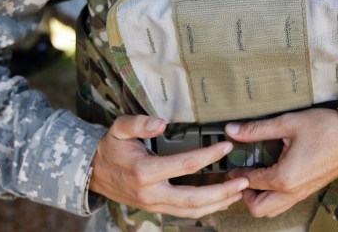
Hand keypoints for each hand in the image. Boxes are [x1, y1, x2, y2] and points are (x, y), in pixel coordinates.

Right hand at [90, 115, 248, 217]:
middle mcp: (151, 193)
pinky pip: (186, 213)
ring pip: (192, 211)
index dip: (208, 156)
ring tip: (239, 191)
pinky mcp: (158, 208)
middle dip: (222, 191)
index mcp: (145, 172)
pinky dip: (206, 209)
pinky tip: (222, 199)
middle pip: (193, 198)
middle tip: (244, 180)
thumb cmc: (111, 148)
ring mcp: (155, 205)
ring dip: (218, 203)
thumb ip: (138, 123)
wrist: (94, 173)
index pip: (185, 165)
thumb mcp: (118, 129)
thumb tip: (160, 123)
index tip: (226, 146)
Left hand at [224, 108, 337, 217]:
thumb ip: (257, 129)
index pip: (249, 183)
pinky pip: (285, 203)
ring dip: (259, 198)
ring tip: (255, 176)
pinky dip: (273, 196)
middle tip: (241, 175)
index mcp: (284, 178)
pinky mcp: (310, 190)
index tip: (230, 164)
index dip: (236, 173)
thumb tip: (231, 130)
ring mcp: (302, 194)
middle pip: (258, 209)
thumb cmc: (327, 128)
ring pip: (272, 210)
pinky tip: (272, 175)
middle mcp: (292, 192)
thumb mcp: (288, 123)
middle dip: (244, 195)